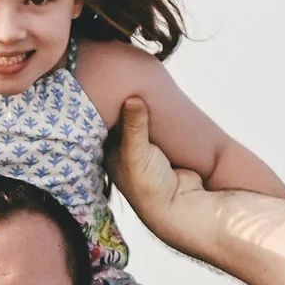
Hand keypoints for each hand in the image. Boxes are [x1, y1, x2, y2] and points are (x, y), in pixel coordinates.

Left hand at [109, 94, 227, 264]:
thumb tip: (132, 99)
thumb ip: (134, 126)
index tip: (103, 84)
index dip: (103, 109)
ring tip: (142, 81)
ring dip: (144, 109)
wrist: (181, 205)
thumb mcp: (138, 153)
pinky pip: (158, 126)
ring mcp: (145, 150)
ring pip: (141, 123)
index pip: (102, 127)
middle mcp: (125, 152)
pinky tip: (158, 99)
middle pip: (121, 123)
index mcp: (111, 155)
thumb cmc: (150, 186)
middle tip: (127, 78)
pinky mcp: (163, 148)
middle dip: (123, 105)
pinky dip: (158, 117)